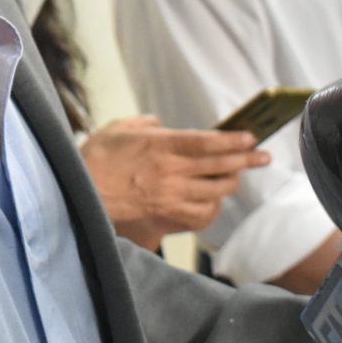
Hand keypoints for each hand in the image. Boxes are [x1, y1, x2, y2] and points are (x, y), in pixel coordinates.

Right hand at [79, 115, 269, 251]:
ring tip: (236, 175)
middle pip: (220, 166)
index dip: (234, 140)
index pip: (209, 142)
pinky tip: (213, 202)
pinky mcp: (166, 219)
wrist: (79, 197)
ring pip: (215, 192)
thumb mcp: (117, 129)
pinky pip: (201, 216)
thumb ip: (143, 123)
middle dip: (246, 160)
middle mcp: (170, 172)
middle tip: (262, 156)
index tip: (250, 137)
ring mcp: (170, 198)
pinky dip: (212, 208)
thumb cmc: (94, 161)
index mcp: (160, 146)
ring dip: (229, 183)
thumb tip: (158, 123)